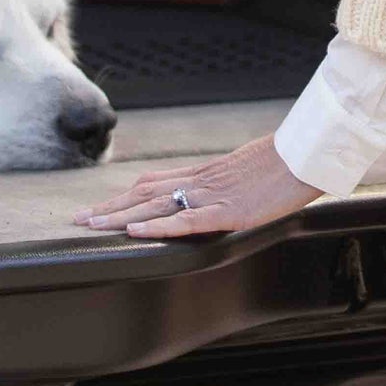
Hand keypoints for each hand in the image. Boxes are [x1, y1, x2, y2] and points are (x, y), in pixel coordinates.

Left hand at [73, 134, 321, 236]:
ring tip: (91, 225)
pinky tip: (136, 231)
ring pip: (156, 206)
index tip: (99, 206)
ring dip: (120, 216)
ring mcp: (213, 196)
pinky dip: (158, 226)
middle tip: (78, 220)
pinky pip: (186, 219)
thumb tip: (219, 191)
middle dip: (110, 209)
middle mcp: (201, 182)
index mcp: (205, 174)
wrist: (307, 154)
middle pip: (145, 195)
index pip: (154, 183)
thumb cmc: (285, 161)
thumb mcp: (247, 170)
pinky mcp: (228, 211)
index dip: (124, 196)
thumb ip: (226, 182)